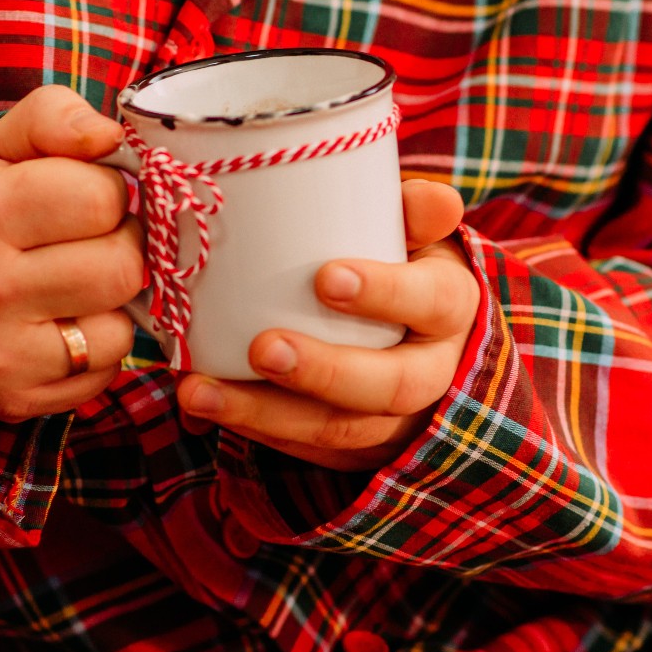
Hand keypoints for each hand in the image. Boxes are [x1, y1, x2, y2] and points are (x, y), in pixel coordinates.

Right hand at [0, 87, 144, 422]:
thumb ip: (53, 119)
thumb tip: (110, 137)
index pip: (100, 198)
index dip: (103, 191)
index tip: (78, 197)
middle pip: (121, 267)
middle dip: (116, 246)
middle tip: (84, 243)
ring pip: (119, 328)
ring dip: (108, 304)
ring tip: (68, 285)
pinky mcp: (13, 400)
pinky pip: (103, 373)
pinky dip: (93, 350)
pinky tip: (55, 326)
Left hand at [176, 180, 478, 470]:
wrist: (407, 324)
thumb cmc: (398, 260)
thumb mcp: (413, 230)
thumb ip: (414, 211)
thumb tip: (434, 201)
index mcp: (452, 308)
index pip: (432, 302)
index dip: (385, 294)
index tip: (324, 278)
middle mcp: (435, 371)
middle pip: (392, 384)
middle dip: (324, 371)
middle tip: (262, 348)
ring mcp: (397, 420)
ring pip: (342, 429)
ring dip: (267, 414)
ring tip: (200, 392)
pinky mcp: (357, 448)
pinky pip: (309, 450)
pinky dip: (256, 432)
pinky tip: (206, 411)